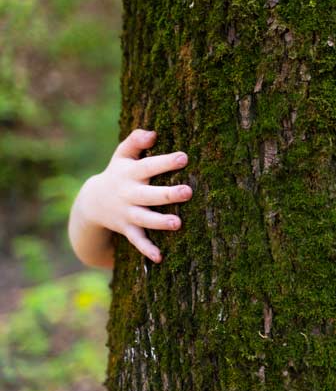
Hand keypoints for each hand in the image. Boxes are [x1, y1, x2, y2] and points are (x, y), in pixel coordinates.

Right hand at [70, 129, 191, 264]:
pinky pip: (137, 241)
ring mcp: (128, 213)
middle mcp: (129, 194)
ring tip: (178, 223)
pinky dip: (146, 249)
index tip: (184, 157)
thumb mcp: (122, 155)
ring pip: (145, 219)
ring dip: (160, 222)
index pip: (149, 166)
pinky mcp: (127, 229)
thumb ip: (135, 141)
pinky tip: (160, 257)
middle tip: (188, 191)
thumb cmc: (118, 174)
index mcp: (130, 174)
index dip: (165, 162)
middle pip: (149, 195)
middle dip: (168, 194)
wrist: (91, 203)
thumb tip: (152, 133)